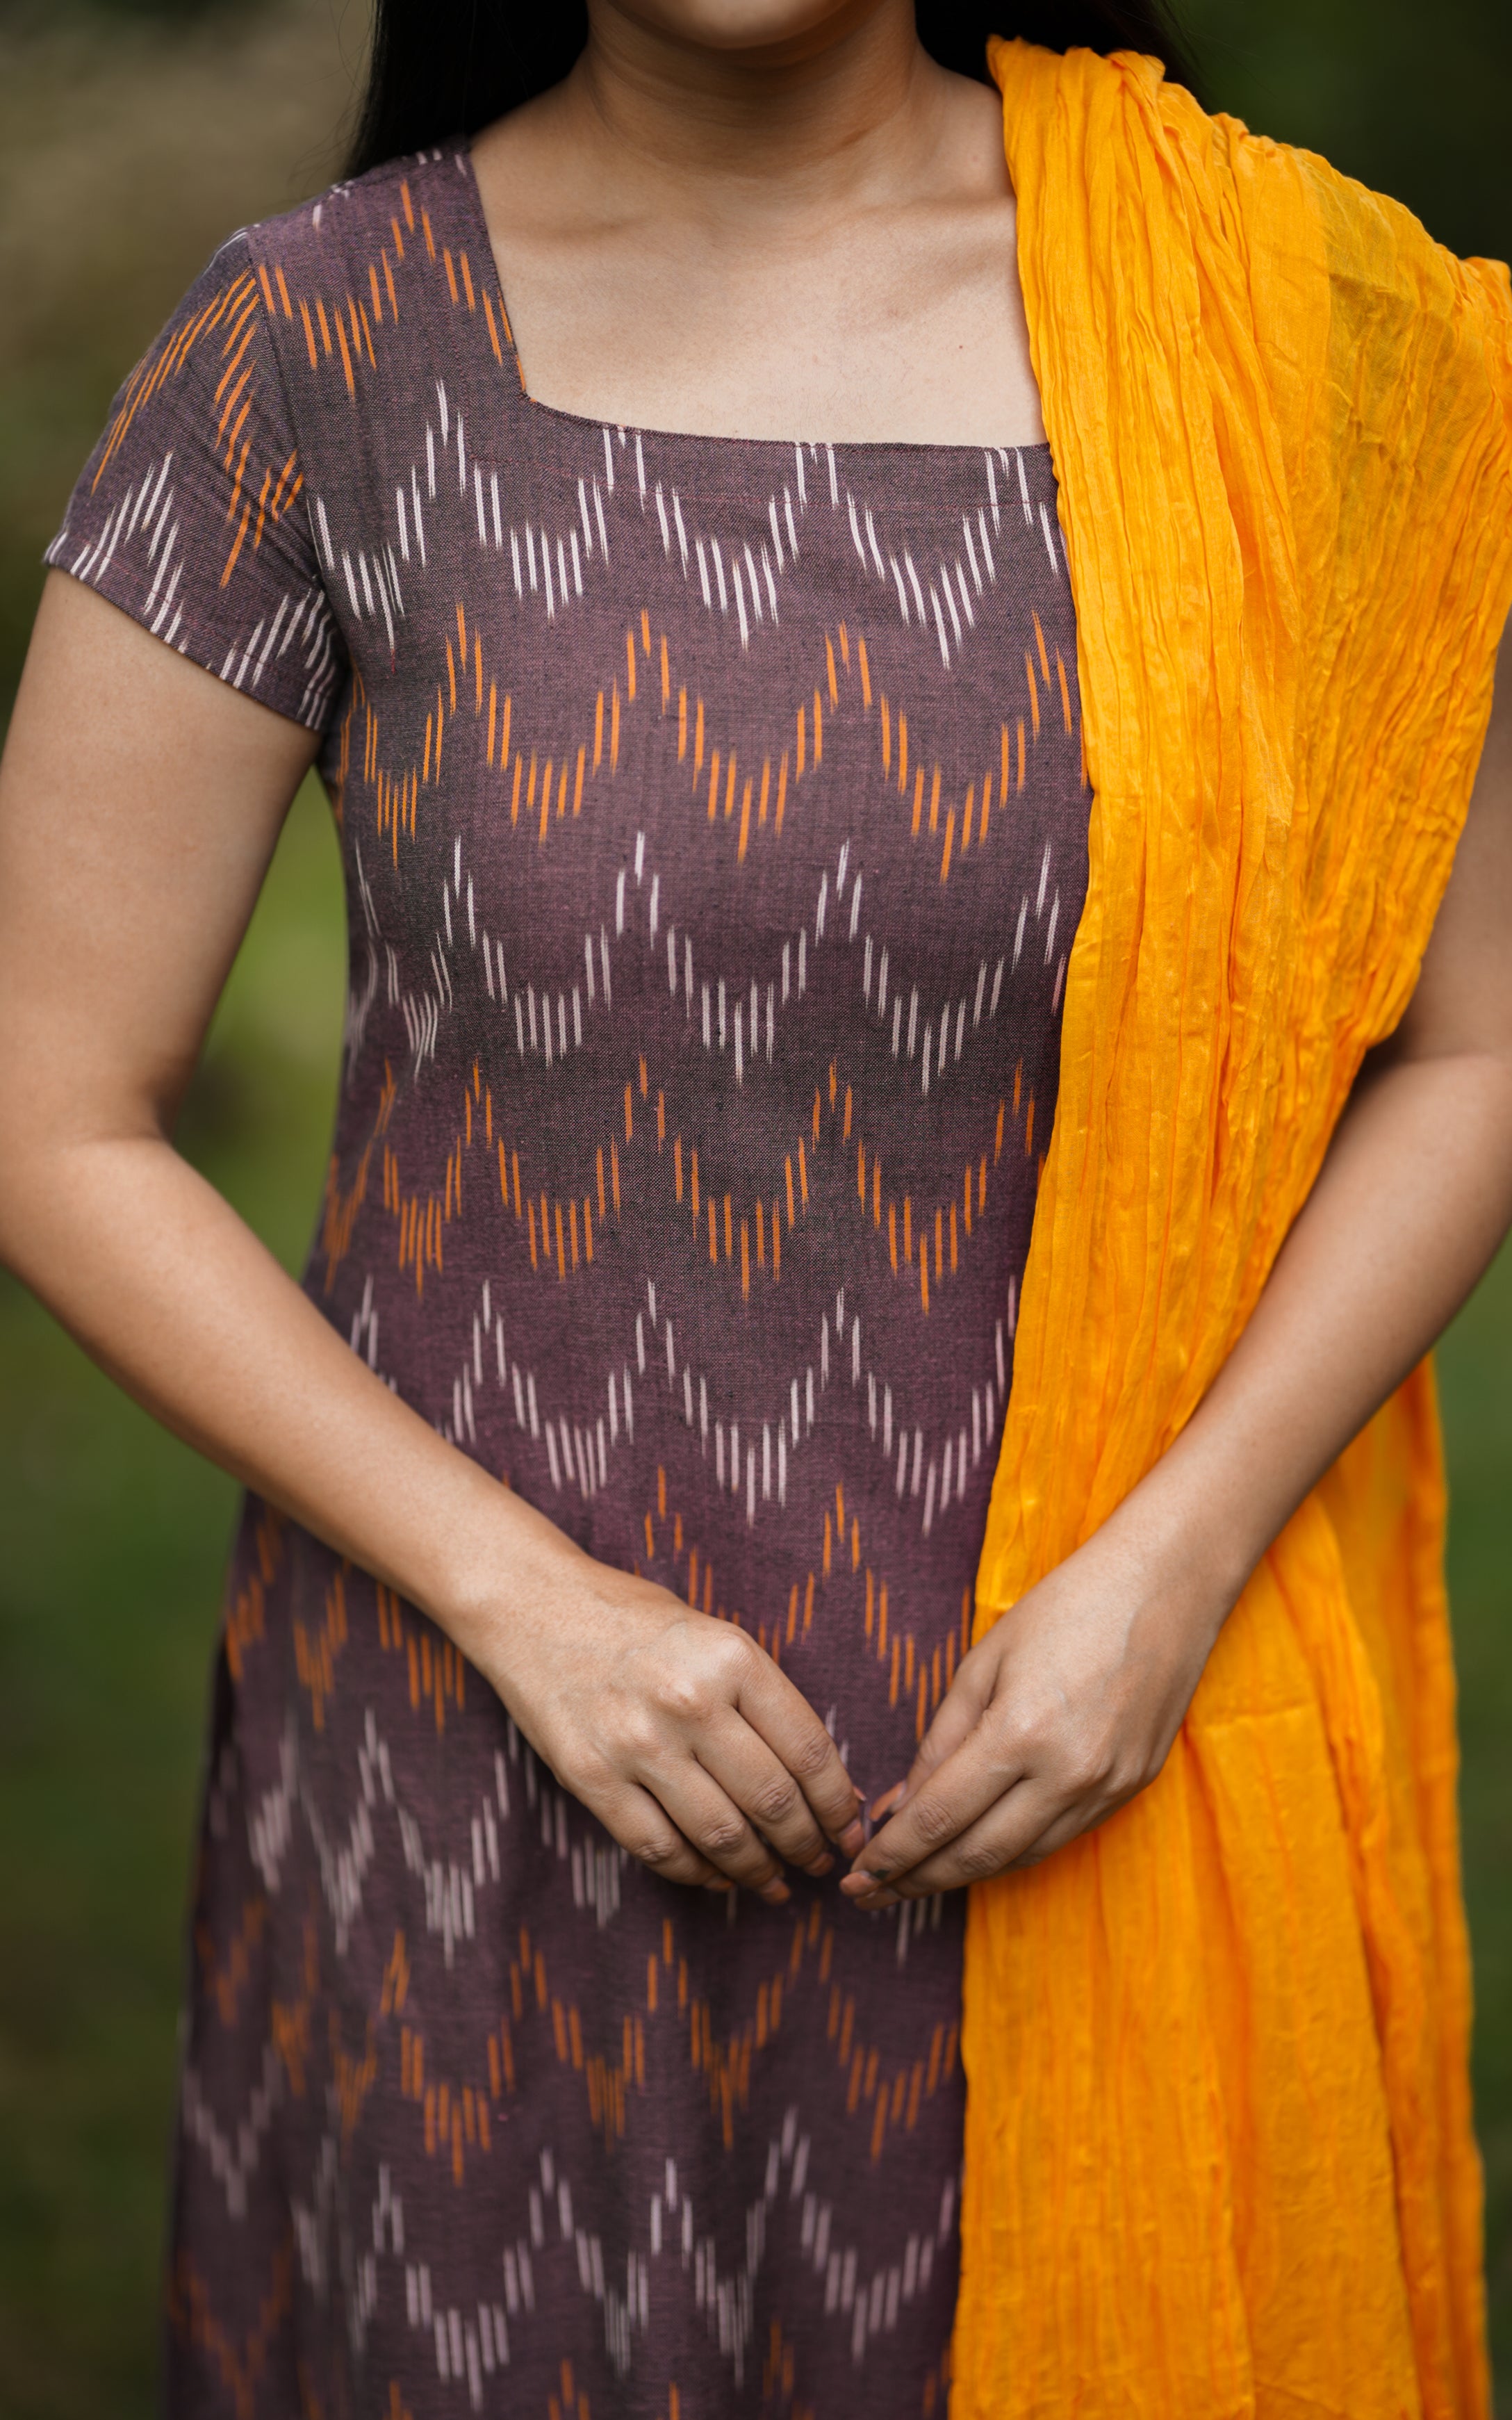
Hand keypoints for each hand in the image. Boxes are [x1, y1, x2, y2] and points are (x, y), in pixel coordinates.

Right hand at [480, 1548, 863, 1903]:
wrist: (533, 1605)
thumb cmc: (636, 1622)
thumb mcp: (714, 1638)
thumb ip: (766, 1704)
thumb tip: (831, 1784)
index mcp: (732, 1658)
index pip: (809, 1750)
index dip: (839, 1804)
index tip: (851, 1830)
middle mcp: (689, 1701)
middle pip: (772, 1800)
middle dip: (807, 1845)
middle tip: (820, 1863)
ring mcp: (636, 1742)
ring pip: (720, 1834)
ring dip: (757, 1871)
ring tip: (774, 1882)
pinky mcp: (590, 1776)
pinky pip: (658, 1847)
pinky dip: (695, 1872)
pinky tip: (714, 1875)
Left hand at [838, 1523, 1227, 1907]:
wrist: (1166, 1587)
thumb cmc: (1065, 1608)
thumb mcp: (984, 1663)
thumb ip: (940, 1740)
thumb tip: (901, 1805)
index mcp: (1021, 1733)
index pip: (938, 1817)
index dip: (892, 1854)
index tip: (858, 1876)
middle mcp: (1067, 1774)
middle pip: (976, 1855)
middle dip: (916, 1882)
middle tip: (869, 1894)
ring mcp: (1106, 1788)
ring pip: (1019, 1858)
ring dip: (961, 1875)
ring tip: (913, 1881)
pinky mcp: (1131, 1789)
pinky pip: (1058, 1838)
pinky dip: (1011, 1852)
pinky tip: (977, 1850)